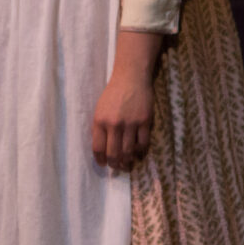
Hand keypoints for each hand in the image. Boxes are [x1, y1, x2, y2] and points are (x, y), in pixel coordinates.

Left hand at [92, 30, 164, 170]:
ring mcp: (130, 123)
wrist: (131, 77)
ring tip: (127, 163)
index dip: (100, 160)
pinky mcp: (144, 121)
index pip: (98, 148)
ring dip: (128, 161)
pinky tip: (138, 151)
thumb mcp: (100, 109)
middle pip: (114, 153)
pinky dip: (140, 150)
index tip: (103, 164)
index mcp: (100, 121)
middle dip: (115, 164)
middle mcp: (114, 124)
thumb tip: (102, 148)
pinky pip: (143, 143)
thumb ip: (100, 127)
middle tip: (117, 167)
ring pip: (129, 151)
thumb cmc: (114, 93)